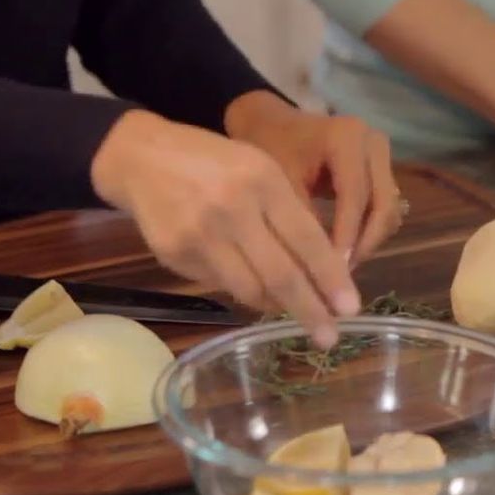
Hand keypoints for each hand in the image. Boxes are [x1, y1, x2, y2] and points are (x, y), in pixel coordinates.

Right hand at [91, 109, 359, 347]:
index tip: (350, 308)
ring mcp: (201, 234)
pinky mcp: (175, 254)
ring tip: (287, 308)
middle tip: (329, 338)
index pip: (306, 239)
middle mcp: (233, 209)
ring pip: (249, 290)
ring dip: (275, 305)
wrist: (143, 157)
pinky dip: (241, 290)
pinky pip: (220, 285)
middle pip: (281, 274)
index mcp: (262, 180)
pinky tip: (247, 282)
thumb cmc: (214, 162)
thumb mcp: (258, 168)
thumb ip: (287, 213)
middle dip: (310, 311)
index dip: (331, 278)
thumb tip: (320, 272)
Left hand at [224, 91, 401, 265]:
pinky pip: (383, 207)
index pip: (355, 195)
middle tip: (342, 276)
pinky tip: (345, 251)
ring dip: (368, 240)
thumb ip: (302, 218)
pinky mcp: (382, 169)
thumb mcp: (280, 181)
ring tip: (341, 268)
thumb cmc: (270, 146)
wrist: (272, 122)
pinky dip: (367, 231)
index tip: (335, 270)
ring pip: (387, 209)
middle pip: (382, 204)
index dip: (347, 235)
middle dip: (364, 243)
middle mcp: (373, 143)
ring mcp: (382, 155)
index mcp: (347, 138)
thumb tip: (318, 267)